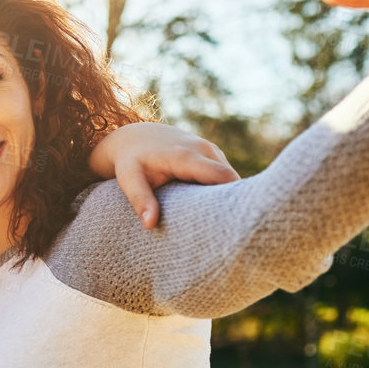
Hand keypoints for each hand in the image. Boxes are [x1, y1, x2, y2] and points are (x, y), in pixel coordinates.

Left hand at [87, 123, 238, 227]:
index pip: (222, 176)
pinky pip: (225, 174)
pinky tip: (219, 210)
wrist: (134, 136)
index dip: (234, 197)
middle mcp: (204, 149)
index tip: (238, 222)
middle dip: (237, 201)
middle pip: (232, 178)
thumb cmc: (131, 161)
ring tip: (228, 224)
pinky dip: (224, 190)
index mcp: (187, 157)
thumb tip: (150, 225)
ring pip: (230, 176)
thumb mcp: (130, 180)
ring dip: (231, 197)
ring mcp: (210, 149)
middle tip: (235, 231)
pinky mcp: (211, 153)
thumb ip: (140, 200)